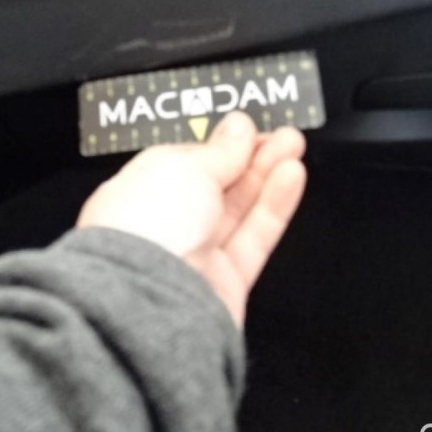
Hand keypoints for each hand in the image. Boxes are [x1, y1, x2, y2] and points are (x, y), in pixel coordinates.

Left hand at [76, 112, 306, 325]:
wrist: (149, 303)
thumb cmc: (145, 227)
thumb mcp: (183, 168)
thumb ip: (218, 151)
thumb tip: (238, 128)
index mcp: (137, 192)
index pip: (183, 163)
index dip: (218, 144)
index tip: (248, 127)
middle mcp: (164, 226)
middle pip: (215, 186)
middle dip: (250, 157)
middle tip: (282, 134)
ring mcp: (195, 257)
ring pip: (238, 212)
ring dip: (267, 176)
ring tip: (294, 146)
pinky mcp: (225, 284)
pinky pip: (254, 240)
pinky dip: (273, 208)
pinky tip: (291, 177)